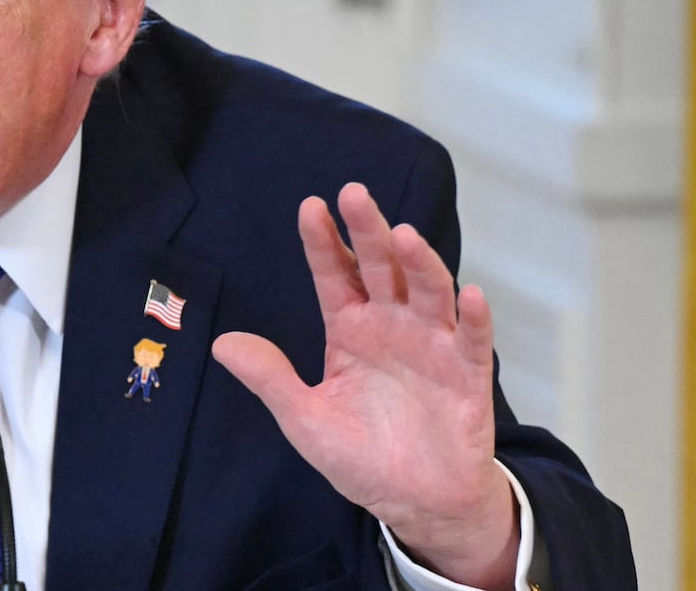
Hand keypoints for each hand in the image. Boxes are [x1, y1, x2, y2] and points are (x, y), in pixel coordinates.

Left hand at [211, 183, 515, 586]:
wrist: (416, 503)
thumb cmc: (362, 456)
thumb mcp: (304, 419)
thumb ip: (270, 378)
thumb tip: (221, 343)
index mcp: (350, 330)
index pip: (333, 275)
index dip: (323, 242)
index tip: (310, 206)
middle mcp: (391, 326)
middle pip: (379, 268)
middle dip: (368, 231)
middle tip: (354, 193)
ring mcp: (432, 346)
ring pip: (427, 293)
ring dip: (419, 264)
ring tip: (404, 236)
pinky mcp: (468, 376)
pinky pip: (474, 342)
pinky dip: (474, 318)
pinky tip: (471, 295)